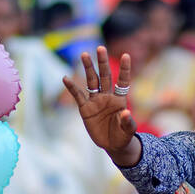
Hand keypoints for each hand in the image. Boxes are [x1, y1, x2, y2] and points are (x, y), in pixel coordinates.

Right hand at [62, 46, 137, 162]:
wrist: (112, 145)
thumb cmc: (123, 136)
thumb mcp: (128, 131)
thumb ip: (128, 122)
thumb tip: (126, 112)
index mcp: (119, 99)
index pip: (122, 81)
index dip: (124, 69)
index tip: (126, 55)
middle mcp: (107, 96)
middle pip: (105, 76)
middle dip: (102, 63)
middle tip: (100, 48)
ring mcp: (96, 101)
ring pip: (91, 81)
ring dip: (88, 68)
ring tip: (84, 55)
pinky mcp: (85, 109)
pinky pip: (78, 96)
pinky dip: (72, 87)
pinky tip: (66, 78)